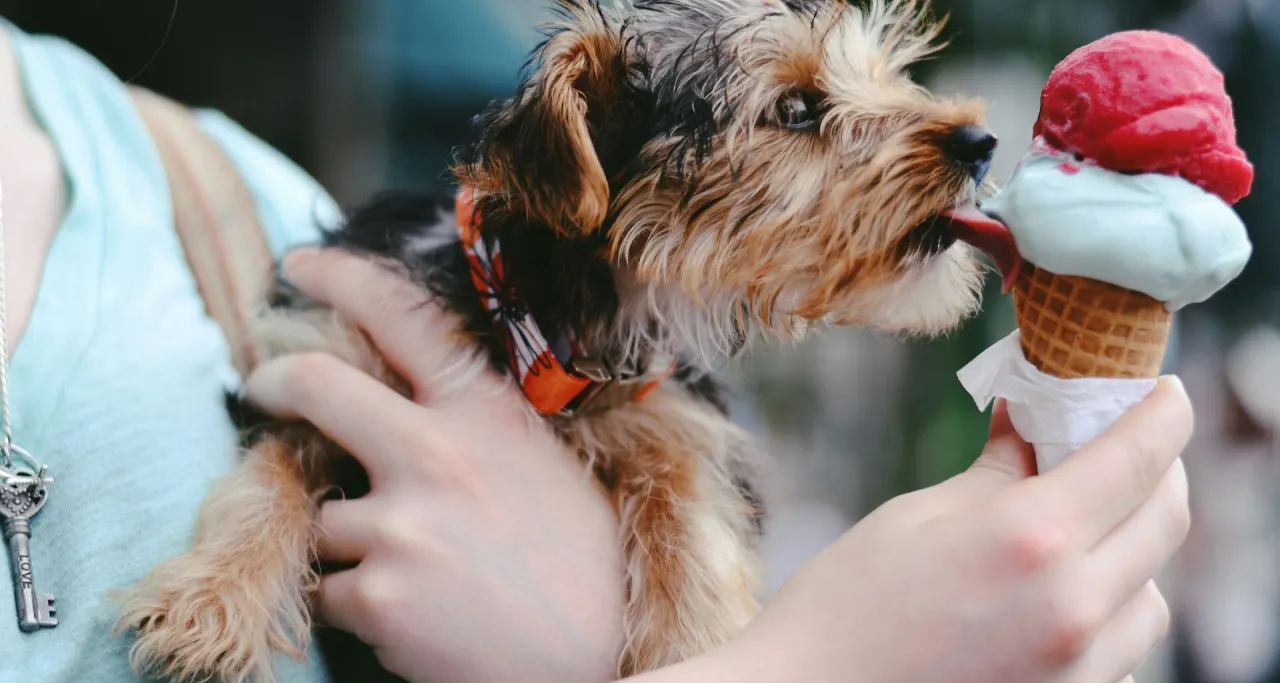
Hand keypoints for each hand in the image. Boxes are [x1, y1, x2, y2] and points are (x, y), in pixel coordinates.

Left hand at [245, 247, 625, 682]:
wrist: (603, 656)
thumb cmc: (584, 562)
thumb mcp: (543, 463)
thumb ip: (476, 426)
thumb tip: (405, 404)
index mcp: (486, 412)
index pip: (403, 316)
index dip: (340, 278)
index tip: (298, 266)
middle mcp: (438, 452)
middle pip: (317, 384)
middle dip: (272, 381)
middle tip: (259, 386)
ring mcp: (403, 523)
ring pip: (322, 516)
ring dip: (349, 544)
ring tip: (418, 574)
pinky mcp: (378, 593)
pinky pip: (328, 590)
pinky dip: (356, 606)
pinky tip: (416, 616)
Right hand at [635, 380, 1191, 682]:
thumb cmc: (846, 605)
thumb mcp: (917, 516)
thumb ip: (997, 471)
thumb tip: (1032, 420)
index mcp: (1031, 539)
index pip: (1137, 459)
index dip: (1162, 413)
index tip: (1163, 390)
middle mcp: (1074, 607)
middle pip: (1165, 520)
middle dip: (1156, 470)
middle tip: (1122, 443)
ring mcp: (1079, 666)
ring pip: (1152, 592)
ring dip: (1132, 546)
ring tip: (1080, 526)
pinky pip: (1123, 644)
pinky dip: (1110, 605)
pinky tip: (1058, 588)